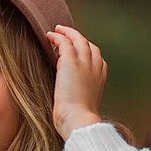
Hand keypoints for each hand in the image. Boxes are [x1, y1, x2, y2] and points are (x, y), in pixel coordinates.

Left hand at [45, 25, 105, 139]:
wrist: (78, 119)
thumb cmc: (77, 118)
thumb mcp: (83, 103)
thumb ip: (79, 93)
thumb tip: (69, 95)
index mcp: (101, 77)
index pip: (96, 57)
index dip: (86, 50)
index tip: (75, 49)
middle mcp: (96, 67)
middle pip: (89, 45)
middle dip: (78, 38)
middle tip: (65, 34)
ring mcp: (85, 63)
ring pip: (78, 39)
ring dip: (67, 33)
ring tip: (55, 30)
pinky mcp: (71, 61)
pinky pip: (65, 42)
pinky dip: (58, 37)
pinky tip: (50, 36)